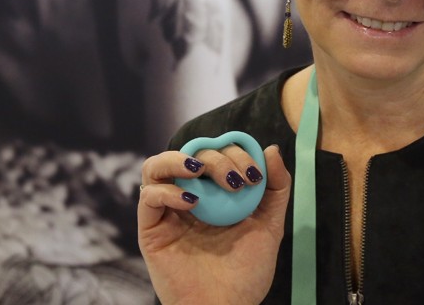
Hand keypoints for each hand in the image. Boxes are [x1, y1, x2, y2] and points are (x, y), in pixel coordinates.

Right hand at [138, 145, 290, 304]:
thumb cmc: (247, 273)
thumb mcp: (269, 225)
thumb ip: (276, 188)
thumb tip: (271, 149)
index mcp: (214, 193)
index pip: (217, 152)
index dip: (235, 152)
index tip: (254, 174)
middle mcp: (188, 197)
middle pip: (191, 155)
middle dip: (217, 159)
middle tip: (235, 181)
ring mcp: (167, 212)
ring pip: (155, 166)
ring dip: (177, 159)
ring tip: (200, 169)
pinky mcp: (150, 230)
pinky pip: (147, 197)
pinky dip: (167, 191)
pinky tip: (191, 202)